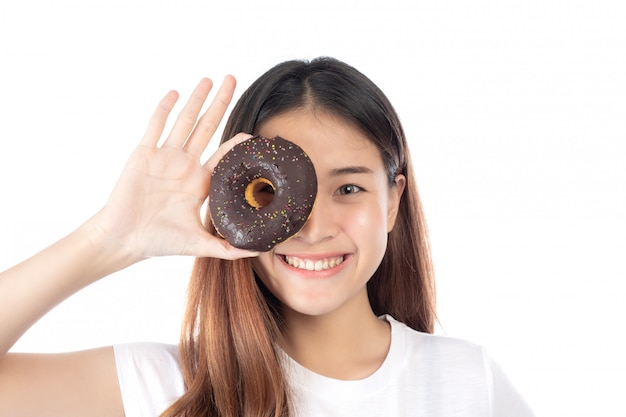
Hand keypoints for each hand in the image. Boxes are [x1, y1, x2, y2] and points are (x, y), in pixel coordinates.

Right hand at [89, 77, 256, 259]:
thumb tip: (259, 252)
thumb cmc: (160, 242)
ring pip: (185, 121)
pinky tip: (175, 92)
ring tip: (210, 78)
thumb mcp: (200, 244)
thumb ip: (228, 247)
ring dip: (196, 99)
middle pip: (207, 127)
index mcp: (201, 182)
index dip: (240, 143)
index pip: (225, 155)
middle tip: (234, 79)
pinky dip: (164, 109)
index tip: (256, 133)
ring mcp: (165, 157)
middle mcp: (186, 165)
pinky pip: (155, 126)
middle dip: (221, 103)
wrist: (124, 239)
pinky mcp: (144, 154)